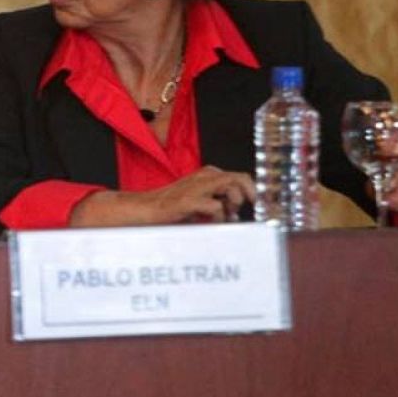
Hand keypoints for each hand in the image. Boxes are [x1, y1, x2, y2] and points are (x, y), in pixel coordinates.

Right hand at [69, 166, 253, 227]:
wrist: (142, 210)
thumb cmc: (168, 207)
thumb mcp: (197, 201)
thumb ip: (217, 203)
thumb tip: (235, 213)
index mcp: (205, 175)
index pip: (237, 175)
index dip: (250, 188)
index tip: (255, 202)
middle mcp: (202, 178)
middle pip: (238, 177)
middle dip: (247, 194)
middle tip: (242, 209)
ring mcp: (194, 188)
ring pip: (229, 185)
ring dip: (233, 202)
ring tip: (225, 214)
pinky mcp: (187, 201)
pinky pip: (214, 206)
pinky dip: (217, 216)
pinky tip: (208, 221)